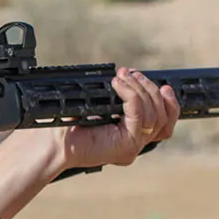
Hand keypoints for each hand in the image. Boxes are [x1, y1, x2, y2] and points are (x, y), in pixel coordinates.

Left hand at [63, 67, 180, 167]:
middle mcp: (136, 142)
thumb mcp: (97, 106)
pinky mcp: (127, 145)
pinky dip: (131, 95)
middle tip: (130, 73)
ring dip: (141, 89)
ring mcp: (134, 145)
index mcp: (131, 134)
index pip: (165, 119)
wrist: (53, 143)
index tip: (148, 79)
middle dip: (149, 88)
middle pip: (163, 115)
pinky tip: (118, 84)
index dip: (164, 99)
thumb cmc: (68, 125)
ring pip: (155, 114)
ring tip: (123, 76)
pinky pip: (138, 115)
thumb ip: (116, 97)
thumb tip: (127, 76)